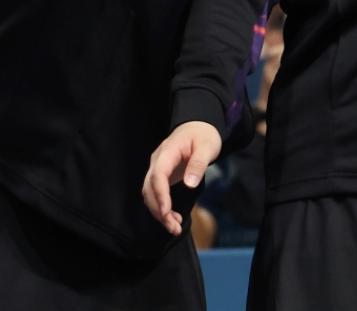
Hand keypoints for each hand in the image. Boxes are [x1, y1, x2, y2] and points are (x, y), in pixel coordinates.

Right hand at [142, 121, 221, 235]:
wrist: (198, 127)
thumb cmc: (203, 135)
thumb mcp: (206, 147)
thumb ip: (198, 164)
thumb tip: (189, 184)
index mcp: (168, 151)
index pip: (158, 174)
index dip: (160, 194)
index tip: (166, 212)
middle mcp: (158, 161)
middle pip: (150, 187)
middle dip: (159, 210)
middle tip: (174, 227)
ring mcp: (158, 168)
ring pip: (150, 193)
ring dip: (159, 212)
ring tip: (175, 227)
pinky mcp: (162, 176)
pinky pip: (156, 193)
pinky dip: (162, 208)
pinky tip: (173, 218)